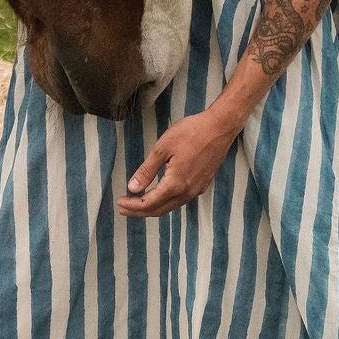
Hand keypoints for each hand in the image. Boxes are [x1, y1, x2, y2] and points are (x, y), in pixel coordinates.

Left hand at [116, 107, 239, 218]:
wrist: (219, 128)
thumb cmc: (190, 133)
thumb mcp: (162, 148)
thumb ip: (147, 170)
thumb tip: (132, 188)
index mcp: (175, 184)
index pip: (149, 203)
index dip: (133, 205)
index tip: (119, 202)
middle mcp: (187, 192)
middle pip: (160, 209)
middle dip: (140, 211)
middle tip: (123, 209)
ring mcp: (197, 190)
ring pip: (171, 206)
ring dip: (153, 207)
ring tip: (137, 204)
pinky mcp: (202, 185)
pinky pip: (180, 200)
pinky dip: (166, 201)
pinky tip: (159, 195)